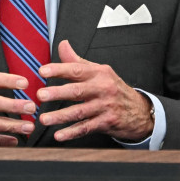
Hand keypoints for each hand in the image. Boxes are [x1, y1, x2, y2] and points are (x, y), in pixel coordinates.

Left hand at [36, 40, 154, 141]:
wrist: (138, 110)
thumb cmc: (114, 88)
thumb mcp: (99, 71)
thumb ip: (77, 61)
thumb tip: (62, 45)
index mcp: (99, 73)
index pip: (76, 69)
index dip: (59, 69)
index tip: (43, 71)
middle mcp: (102, 88)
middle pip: (77, 90)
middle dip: (58, 93)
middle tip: (41, 95)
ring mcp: (105, 106)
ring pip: (80, 112)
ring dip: (60, 116)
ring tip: (45, 119)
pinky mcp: (106, 122)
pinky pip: (86, 127)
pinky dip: (72, 133)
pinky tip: (59, 135)